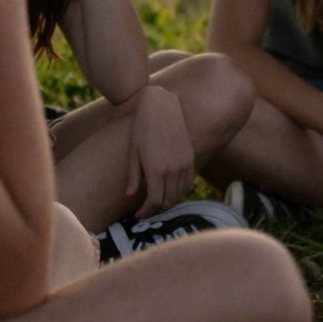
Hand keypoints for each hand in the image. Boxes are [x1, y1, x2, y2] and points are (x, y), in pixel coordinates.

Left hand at [125, 86, 195, 218]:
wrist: (161, 106)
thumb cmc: (142, 127)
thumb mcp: (133, 152)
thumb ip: (133, 176)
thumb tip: (131, 196)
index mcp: (156, 169)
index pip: (155, 201)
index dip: (146, 212)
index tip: (138, 214)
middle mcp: (173, 169)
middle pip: (168, 201)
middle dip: (156, 210)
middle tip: (145, 211)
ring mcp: (184, 164)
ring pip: (179, 194)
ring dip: (168, 202)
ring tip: (156, 203)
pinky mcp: (190, 158)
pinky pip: (187, 183)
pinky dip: (179, 191)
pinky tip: (169, 191)